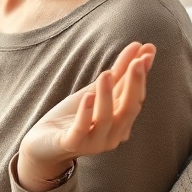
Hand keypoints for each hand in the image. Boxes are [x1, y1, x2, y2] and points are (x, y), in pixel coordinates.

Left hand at [17, 42, 154, 191]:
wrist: (43, 144)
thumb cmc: (73, 117)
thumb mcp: (95, 91)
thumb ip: (117, 74)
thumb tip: (140, 48)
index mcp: (120, 122)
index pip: (136, 97)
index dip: (142, 74)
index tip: (148, 49)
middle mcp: (112, 134)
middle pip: (128, 109)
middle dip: (134, 85)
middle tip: (138, 61)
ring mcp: (93, 142)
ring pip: (106, 119)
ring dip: (107, 95)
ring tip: (106, 73)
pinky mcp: (71, 144)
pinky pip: (81, 130)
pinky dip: (86, 113)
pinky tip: (87, 96)